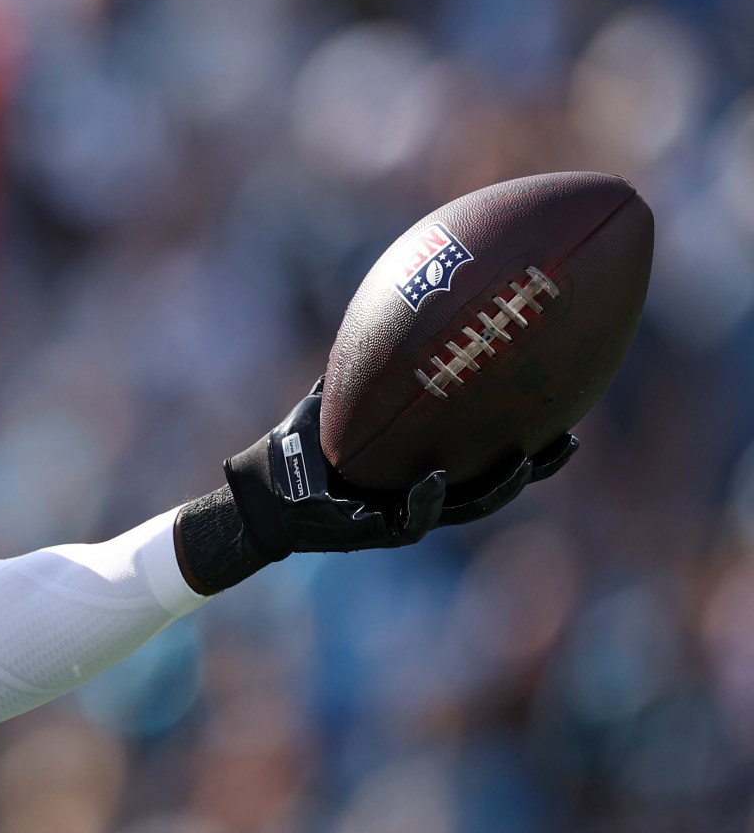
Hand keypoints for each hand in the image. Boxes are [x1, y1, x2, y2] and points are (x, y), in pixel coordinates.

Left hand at [178, 382, 576, 592]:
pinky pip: (409, 518)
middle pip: (496, 482)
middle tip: (567, 440)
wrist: (265, 488)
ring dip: (496, 487)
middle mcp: (426, 494)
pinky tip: (436, 476)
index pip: (491, 449)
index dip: (530, 433)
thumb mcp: (342, 393)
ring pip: (466, 507)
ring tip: (521, 461)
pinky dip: (424, 499)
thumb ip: (371, 358)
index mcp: (429, 462)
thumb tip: (393, 298)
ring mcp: (405, 516)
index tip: (566, 407)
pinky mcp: (375, 534)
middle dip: (535, 466)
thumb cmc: (306, 440)